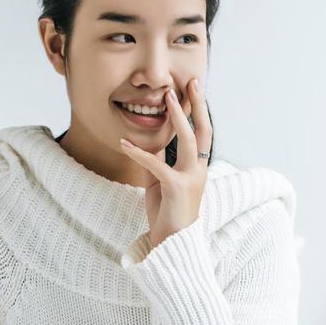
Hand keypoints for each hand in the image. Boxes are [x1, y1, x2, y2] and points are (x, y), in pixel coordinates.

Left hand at [116, 77, 212, 248]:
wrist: (173, 243)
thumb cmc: (168, 213)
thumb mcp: (161, 182)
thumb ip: (158, 161)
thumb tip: (149, 144)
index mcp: (198, 167)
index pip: (202, 133)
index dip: (198, 110)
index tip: (192, 88)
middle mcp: (199, 170)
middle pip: (203, 130)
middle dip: (198, 104)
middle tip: (192, 81)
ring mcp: (190, 178)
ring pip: (187, 140)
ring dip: (178, 116)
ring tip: (167, 98)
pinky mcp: (175, 187)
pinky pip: (155, 163)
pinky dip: (137, 152)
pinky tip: (123, 143)